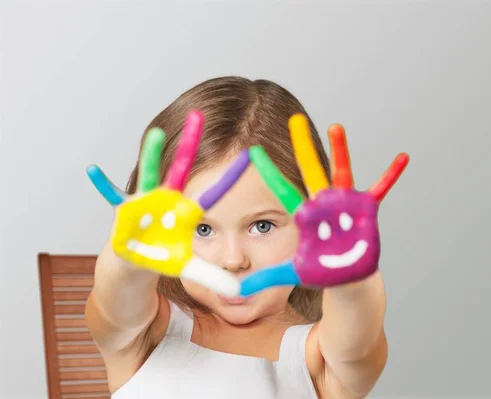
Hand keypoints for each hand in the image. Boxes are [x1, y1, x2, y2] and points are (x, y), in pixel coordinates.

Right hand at [86, 110, 249, 297]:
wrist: (134, 263)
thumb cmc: (162, 257)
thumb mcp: (190, 269)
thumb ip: (213, 277)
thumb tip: (239, 293)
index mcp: (186, 210)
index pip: (213, 192)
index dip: (229, 177)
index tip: (250, 154)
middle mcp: (168, 199)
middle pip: (181, 167)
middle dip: (189, 143)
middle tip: (199, 115)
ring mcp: (145, 202)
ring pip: (150, 174)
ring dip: (151, 155)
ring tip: (156, 134)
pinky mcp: (124, 211)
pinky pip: (111, 196)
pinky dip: (102, 184)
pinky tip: (93, 169)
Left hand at [240, 114, 408, 295]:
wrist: (346, 277)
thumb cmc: (319, 271)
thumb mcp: (289, 274)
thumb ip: (262, 279)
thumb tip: (233, 291)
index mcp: (304, 215)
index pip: (282, 190)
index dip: (269, 173)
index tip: (254, 151)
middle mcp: (322, 203)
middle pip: (310, 171)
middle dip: (303, 146)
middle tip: (294, 120)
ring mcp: (344, 204)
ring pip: (341, 172)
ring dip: (340, 150)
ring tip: (336, 127)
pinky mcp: (364, 210)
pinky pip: (381, 189)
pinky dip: (391, 174)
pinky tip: (402, 157)